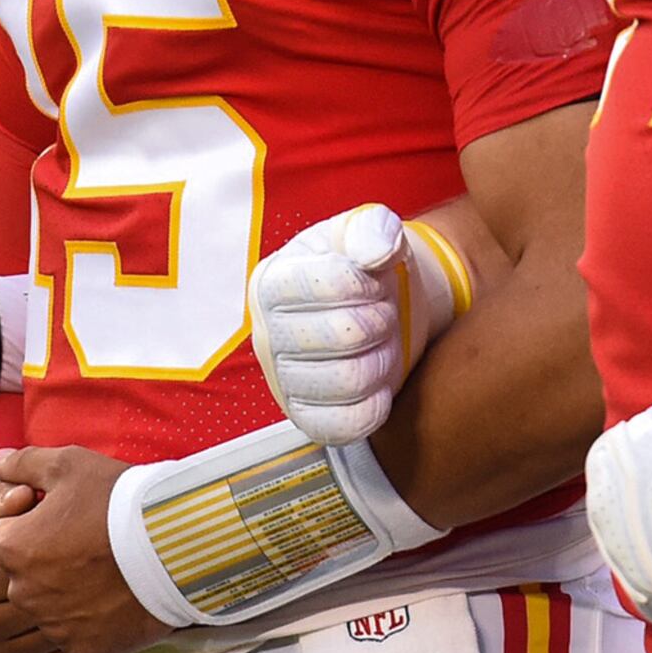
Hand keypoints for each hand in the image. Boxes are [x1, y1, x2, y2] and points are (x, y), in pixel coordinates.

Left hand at [0, 445, 166, 652]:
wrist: (174, 547)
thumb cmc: (121, 501)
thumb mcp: (70, 464)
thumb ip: (25, 464)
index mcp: (11, 546)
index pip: (5, 537)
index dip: (33, 525)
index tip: (64, 519)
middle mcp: (22, 591)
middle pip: (22, 576)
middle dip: (45, 562)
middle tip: (86, 546)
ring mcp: (52, 623)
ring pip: (45, 609)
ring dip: (64, 594)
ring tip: (102, 572)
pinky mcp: (81, 648)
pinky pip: (71, 637)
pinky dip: (86, 622)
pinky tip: (111, 600)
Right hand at [247, 204, 466, 443]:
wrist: (379, 309)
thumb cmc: (366, 268)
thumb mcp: (368, 232)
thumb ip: (371, 227)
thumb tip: (373, 253)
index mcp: (271, 282)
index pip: (331, 284)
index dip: (369, 282)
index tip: (372, 280)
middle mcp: (267, 335)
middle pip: (345, 336)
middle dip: (381, 320)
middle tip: (382, 313)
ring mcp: (284, 383)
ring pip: (350, 381)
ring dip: (384, 358)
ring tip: (381, 343)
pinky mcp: (307, 419)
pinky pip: (347, 425)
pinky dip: (376, 403)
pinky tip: (377, 380)